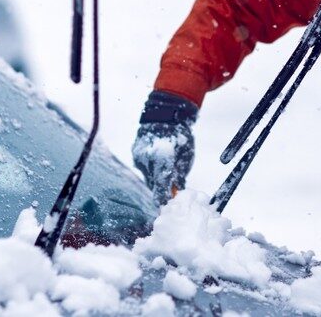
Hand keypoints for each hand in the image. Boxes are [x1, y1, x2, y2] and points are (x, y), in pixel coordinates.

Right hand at [132, 91, 197, 205]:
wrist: (165, 115)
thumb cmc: (180, 136)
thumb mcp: (186, 157)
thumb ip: (179, 176)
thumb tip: (176, 192)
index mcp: (163, 159)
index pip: (161, 187)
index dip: (164, 198)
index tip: (166, 205)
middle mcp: (148, 159)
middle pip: (153, 183)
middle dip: (160, 188)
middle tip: (169, 189)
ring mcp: (139, 156)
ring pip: (147, 175)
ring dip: (155, 177)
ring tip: (164, 168)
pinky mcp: (134, 153)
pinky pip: (142, 166)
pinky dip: (149, 167)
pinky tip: (156, 160)